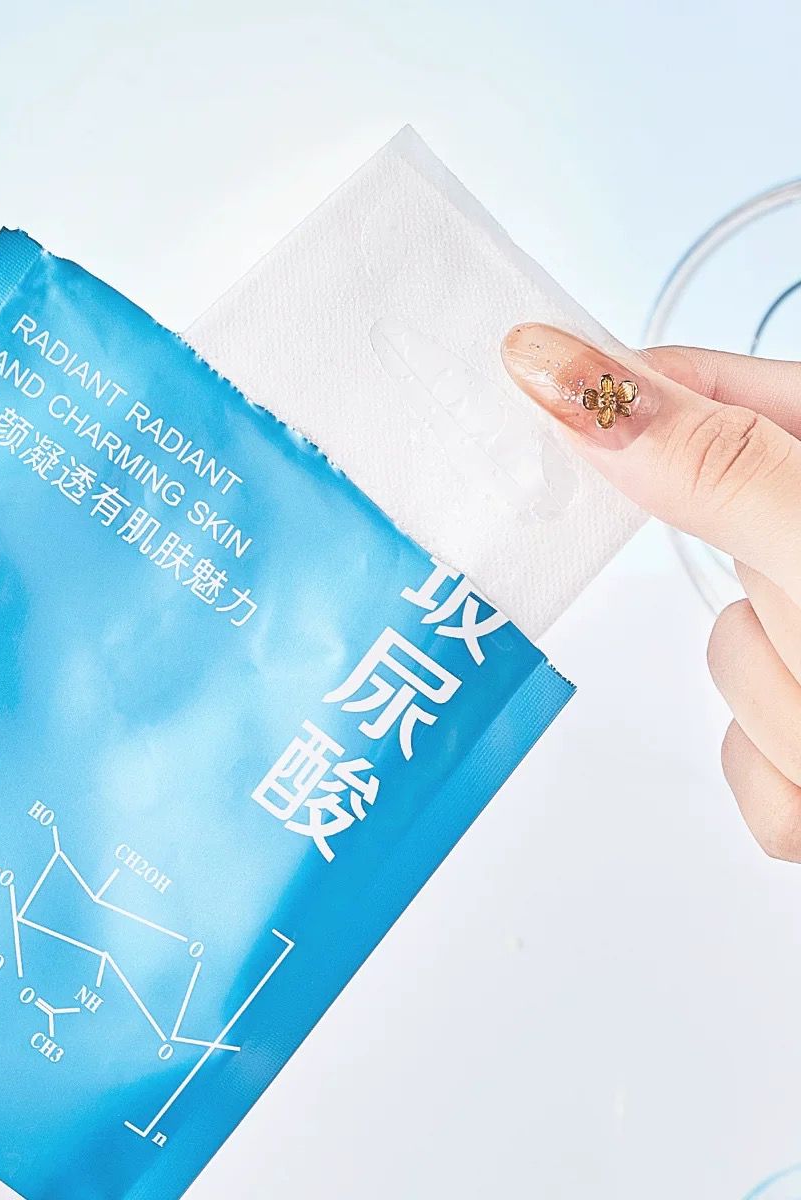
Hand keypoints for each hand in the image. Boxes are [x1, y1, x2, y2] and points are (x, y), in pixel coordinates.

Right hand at [502, 325, 800, 860]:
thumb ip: (711, 467)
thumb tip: (565, 374)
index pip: (707, 391)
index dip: (621, 400)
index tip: (532, 387)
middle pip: (713, 553)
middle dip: (765, 618)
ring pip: (733, 671)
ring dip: (790, 722)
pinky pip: (749, 766)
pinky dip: (790, 791)